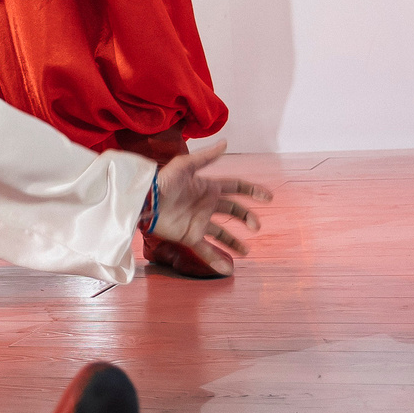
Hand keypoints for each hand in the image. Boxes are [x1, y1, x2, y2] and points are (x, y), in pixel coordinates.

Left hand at [145, 140, 271, 275]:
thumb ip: (206, 157)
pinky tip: (227, 270)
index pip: (235, 188)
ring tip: (246, 251)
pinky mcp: (189, 236)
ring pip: (222, 234)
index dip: (252, 191)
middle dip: (247, 217)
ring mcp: (199, 222)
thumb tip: (225, 143)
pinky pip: (206, 250)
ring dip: (234, 242)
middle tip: (256, 226)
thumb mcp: (185, 165)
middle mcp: (206, 205)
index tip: (268, 197)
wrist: (145, 201)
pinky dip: (217, 260)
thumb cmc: (163, 180)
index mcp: (208, 187)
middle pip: (233, 211)